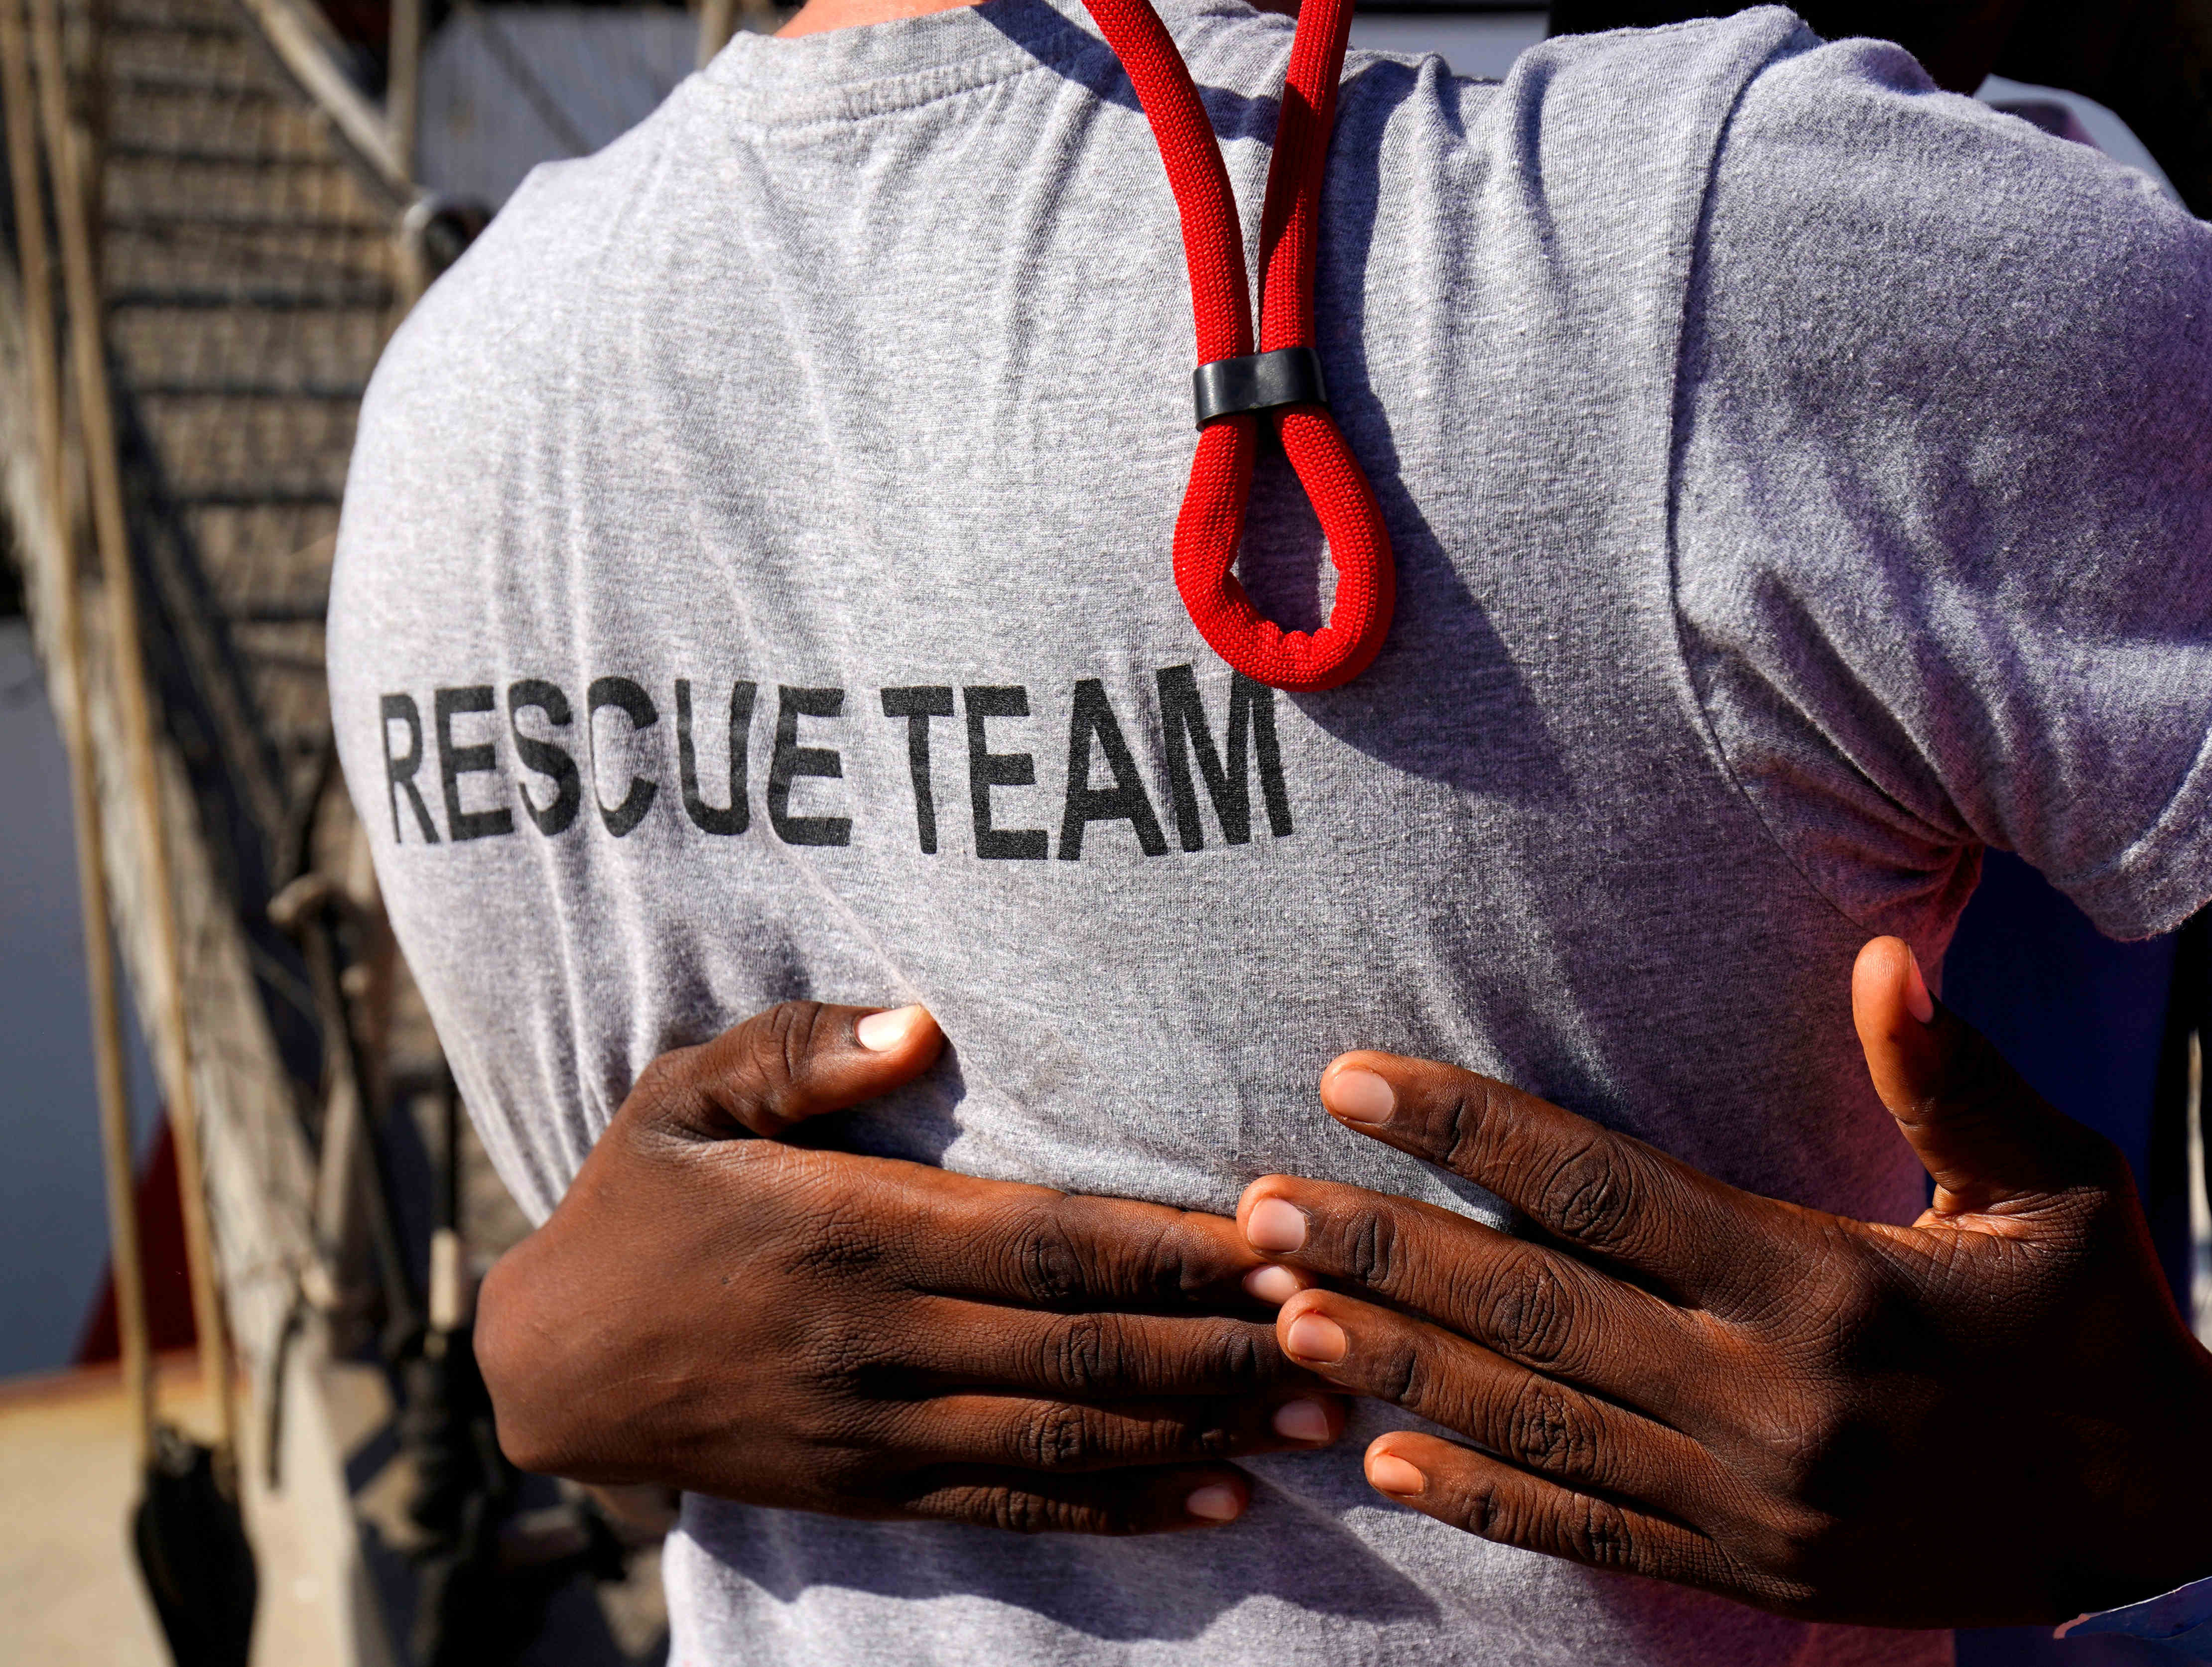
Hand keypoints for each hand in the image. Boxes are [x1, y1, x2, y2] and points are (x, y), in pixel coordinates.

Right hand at [475, 1001, 1340, 1534]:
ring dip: (1201, 1429)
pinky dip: (1123, 1510)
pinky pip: (1014, 1512)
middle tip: (1344, 1334)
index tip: (1273, 1239)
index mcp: (850, 1229)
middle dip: (1221, 1344)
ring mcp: (877, 1431)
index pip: (1045, 1243)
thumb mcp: (685, 1094)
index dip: (1167, 1248)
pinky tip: (1218, 1500)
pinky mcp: (871, 1495)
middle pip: (1082, 1350)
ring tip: (1317, 1420)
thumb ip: (800, 1049)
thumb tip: (917, 1018)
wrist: (549, 1368)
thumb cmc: (639, 1205)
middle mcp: (877, 1339)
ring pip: (1068, 1440)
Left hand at [1231, 937, 2211, 1622]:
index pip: (1610, 1194)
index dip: (1473, 1133)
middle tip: (1259, 1209)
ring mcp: (1755, 1506)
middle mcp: (1777, 1402)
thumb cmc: (2094, 1320)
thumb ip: (1950, 1082)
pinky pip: (1590, 1538)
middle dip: (1387, 1257)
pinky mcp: (1751, 1576)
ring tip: (1284, 1317)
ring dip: (1399, 1373)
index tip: (1356, 1080)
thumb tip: (1883, 956)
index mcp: (1831, 1284)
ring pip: (1538, 1430)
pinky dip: (1480, 1504)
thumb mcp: (2057, 1186)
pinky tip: (1384, 1464)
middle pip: (1538, 1315)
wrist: (2152, 1520)